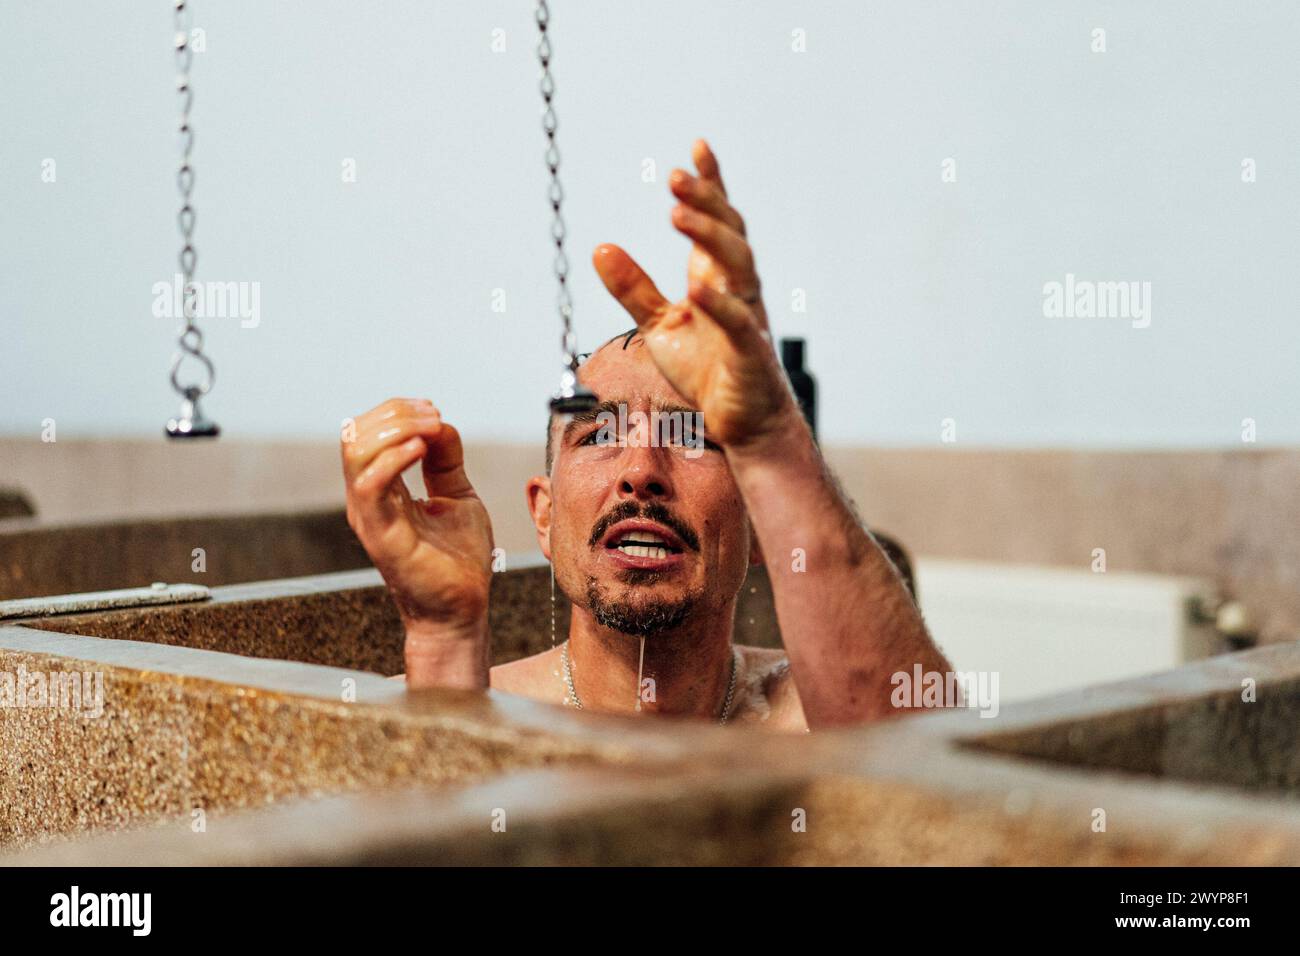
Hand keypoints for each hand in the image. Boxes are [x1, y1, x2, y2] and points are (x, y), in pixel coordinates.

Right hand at [341, 398, 493, 637]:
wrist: (463, 607)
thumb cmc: (458, 558)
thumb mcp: (456, 493)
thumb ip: (445, 459)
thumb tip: (440, 423)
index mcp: (381, 488)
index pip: (366, 432)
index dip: (397, 411)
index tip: (434, 411)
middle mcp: (366, 499)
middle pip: (356, 434)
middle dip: (396, 413)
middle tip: (434, 416)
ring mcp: (370, 516)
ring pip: (356, 452)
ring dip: (397, 429)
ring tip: (430, 430)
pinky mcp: (381, 535)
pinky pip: (370, 486)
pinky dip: (393, 458)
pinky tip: (421, 450)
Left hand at [592, 139, 797, 448]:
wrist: (742, 421)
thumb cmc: (707, 369)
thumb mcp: (660, 324)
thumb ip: (633, 287)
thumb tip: (600, 247)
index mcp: (716, 277)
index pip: (718, 221)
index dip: (710, 184)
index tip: (696, 147)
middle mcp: (737, 288)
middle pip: (728, 232)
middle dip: (705, 201)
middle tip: (675, 177)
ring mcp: (746, 317)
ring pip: (738, 265)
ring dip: (710, 237)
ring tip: (678, 214)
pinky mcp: (750, 352)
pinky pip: (738, 322)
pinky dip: (719, 303)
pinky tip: (697, 287)